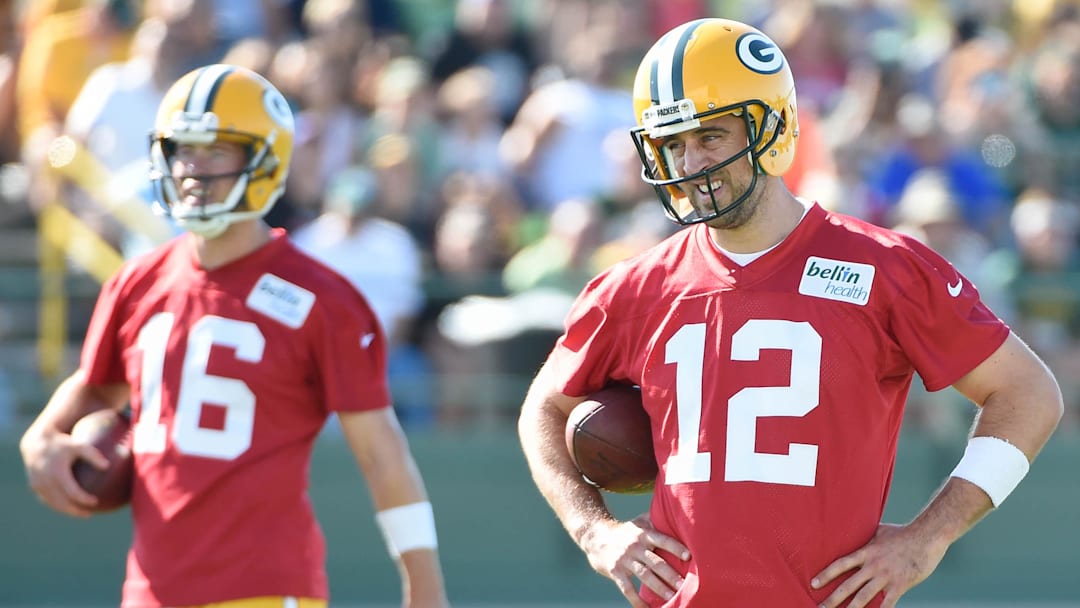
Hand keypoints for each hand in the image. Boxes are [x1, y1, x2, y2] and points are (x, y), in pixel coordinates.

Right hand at [20, 428, 108, 516]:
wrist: (37, 443)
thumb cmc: (63, 444)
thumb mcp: (79, 445)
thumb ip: (93, 455)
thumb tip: (107, 466)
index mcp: (56, 472)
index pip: (71, 491)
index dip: (83, 499)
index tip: (96, 501)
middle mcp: (45, 480)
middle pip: (61, 502)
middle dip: (75, 511)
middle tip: (89, 514)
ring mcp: (38, 485)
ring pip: (53, 503)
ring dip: (67, 511)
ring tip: (82, 513)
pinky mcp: (35, 487)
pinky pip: (47, 500)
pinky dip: (59, 505)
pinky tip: (71, 507)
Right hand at [580, 514, 689, 607]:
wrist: (595, 537)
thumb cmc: (625, 531)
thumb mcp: (639, 522)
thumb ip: (656, 520)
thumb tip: (677, 515)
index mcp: (643, 534)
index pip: (662, 540)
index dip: (675, 547)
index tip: (689, 557)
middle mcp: (635, 546)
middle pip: (656, 562)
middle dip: (671, 575)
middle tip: (685, 586)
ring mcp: (624, 559)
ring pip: (645, 576)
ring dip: (659, 588)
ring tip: (672, 598)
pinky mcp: (615, 571)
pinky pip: (627, 588)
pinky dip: (636, 600)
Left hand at [812, 523, 948, 607]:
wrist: (927, 536)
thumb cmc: (904, 532)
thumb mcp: (880, 532)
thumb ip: (867, 538)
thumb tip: (857, 536)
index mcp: (866, 552)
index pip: (840, 565)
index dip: (826, 575)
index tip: (813, 584)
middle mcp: (873, 566)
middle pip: (848, 585)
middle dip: (832, 599)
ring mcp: (886, 576)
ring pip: (864, 598)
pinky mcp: (901, 585)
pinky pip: (888, 603)